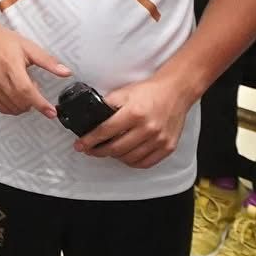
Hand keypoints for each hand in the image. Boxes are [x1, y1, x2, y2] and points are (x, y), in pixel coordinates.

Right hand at [0, 17, 68, 117]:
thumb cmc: (4, 41)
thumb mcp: (29, 48)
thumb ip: (49, 62)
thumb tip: (66, 72)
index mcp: (11, 65)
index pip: (27, 91)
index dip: (40, 104)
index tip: (51, 112)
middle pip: (20, 102)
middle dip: (33, 102)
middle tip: (34, 87)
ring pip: (11, 108)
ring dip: (23, 105)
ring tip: (22, 88)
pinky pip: (0, 107)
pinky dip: (11, 107)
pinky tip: (13, 95)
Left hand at [74, 76, 192, 168]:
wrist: (175, 92)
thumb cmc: (150, 92)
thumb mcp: (123, 93)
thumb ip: (107, 105)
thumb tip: (91, 118)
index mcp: (134, 113)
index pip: (105, 131)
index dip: (89, 140)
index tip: (80, 145)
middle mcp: (147, 128)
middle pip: (116, 148)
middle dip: (98, 151)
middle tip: (90, 150)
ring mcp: (159, 139)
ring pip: (129, 158)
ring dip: (115, 157)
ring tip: (108, 151)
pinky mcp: (168, 147)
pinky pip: (146, 163)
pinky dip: (132, 162)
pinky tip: (125, 156)